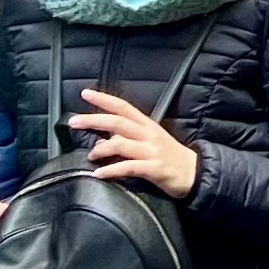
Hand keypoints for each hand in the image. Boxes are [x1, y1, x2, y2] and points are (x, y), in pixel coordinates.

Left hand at [71, 90, 200, 198]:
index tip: (85, 93)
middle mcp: (148, 135)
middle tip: (74, 121)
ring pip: (120, 144)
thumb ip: (129, 138)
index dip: (104, 99)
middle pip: (117, 122)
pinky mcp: (154, 168)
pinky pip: (128, 167)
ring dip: (100, 149)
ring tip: (90, 156)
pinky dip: (111, 170)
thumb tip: (102, 139)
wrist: (195, 173)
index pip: (123, 107)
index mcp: (147, 125)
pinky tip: (99, 174)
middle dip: (93, 120)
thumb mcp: (151, 141)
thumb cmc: (171, 157)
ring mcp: (151, 151)